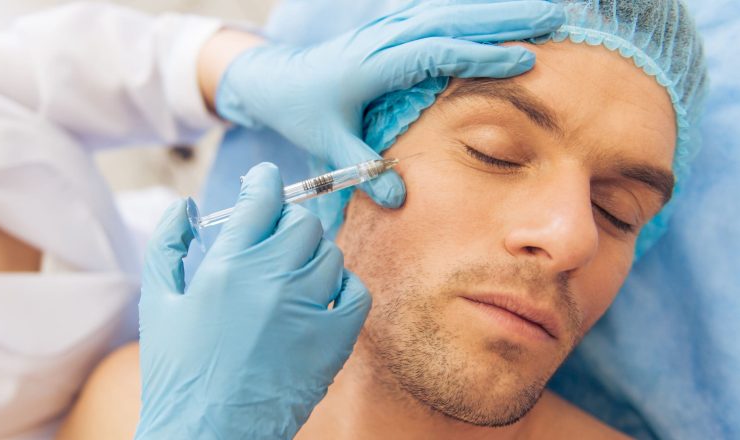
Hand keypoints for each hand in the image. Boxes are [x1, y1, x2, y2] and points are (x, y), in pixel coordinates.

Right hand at [135, 163, 371, 439]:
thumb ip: (168, 245)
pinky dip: (342, 286)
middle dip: (286, 222)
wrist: (210, 435)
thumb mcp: (158, 302)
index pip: (261, 198)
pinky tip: (319, 296)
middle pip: (301, 222)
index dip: (265, 181)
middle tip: (272, 239)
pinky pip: (355, 291)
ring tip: (290, 275)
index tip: (265, 181)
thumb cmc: (178, 372)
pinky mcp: (333, 340)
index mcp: (228, 265)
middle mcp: (272, 279)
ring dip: (311, 255)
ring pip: (328, 252)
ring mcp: (307, 309)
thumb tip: (187, 205)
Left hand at [215, 1, 564, 208]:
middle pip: (452, 19)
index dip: (482, 55)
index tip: (525, 59)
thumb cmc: (303, 111)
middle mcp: (385, 38)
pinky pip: (437, 13)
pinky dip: (472, 12)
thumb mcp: (329, 145)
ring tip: (544, 11)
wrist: (275, 78)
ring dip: (496, 9)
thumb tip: (400, 199)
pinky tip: (500, 15)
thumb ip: (364, 170)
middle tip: (556, 16)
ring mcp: (388, 28)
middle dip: (506, 16)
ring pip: (449, 10)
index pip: (437, 53)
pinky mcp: (390, 28)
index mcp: (373, 66)